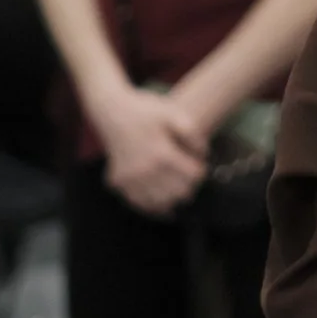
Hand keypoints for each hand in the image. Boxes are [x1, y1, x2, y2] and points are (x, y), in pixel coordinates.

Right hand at [92, 86, 207, 218]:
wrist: (113, 111)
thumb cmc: (146, 111)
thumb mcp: (173, 113)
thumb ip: (192, 134)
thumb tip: (203, 155)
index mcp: (161, 153)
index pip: (193, 176)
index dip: (200, 171)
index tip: (199, 165)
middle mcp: (145, 170)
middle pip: (180, 193)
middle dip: (189, 185)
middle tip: (189, 177)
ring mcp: (130, 179)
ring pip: (161, 203)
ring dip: (173, 198)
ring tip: (177, 188)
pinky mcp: (120, 184)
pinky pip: (140, 204)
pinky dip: (154, 206)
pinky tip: (163, 202)